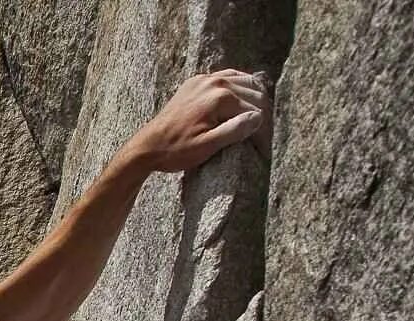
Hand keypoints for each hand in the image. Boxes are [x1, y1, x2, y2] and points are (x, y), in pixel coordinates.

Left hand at [124, 70, 268, 172]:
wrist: (147, 147)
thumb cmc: (175, 150)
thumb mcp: (207, 146)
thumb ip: (234, 131)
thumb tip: (258, 118)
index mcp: (220, 96)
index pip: (254, 111)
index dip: (263, 132)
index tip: (265, 150)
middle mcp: (214, 81)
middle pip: (254, 92)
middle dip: (263, 113)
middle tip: (266, 135)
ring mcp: (204, 79)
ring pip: (244, 81)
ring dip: (254, 98)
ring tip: (260, 118)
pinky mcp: (196, 82)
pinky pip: (227, 77)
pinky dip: (240, 86)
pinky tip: (244, 98)